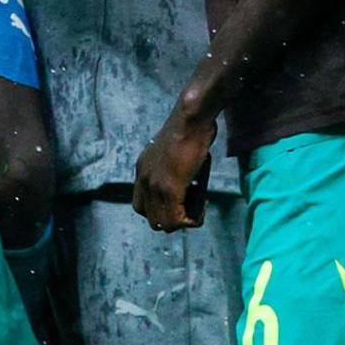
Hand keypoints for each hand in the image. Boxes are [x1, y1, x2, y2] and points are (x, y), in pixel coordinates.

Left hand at [132, 104, 216, 232]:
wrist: (191, 119)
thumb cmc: (189, 129)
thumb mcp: (171, 152)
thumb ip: (169, 170)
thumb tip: (183, 186)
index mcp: (143, 169)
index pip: (142, 205)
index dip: (161, 209)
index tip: (180, 201)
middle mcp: (144, 179)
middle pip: (152, 218)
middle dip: (173, 217)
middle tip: (190, 204)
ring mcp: (154, 185)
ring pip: (165, 224)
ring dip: (184, 220)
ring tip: (198, 203)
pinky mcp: (168, 189)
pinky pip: (177, 220)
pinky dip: (193, 219)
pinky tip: (202, 204)